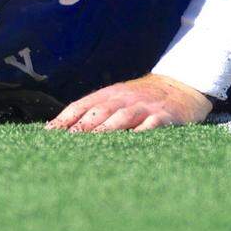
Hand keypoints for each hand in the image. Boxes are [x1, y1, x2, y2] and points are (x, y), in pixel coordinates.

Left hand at [46, 75, 212, 132]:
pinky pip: (151, 125)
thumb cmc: (143, 98)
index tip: (48, 133)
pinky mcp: (165, 117)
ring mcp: (144, 107)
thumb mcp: (118, 97)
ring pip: (122, 117)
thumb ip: (95, 110)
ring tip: (90, 144)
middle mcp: (124, 99)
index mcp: (110, 94)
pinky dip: (140, 133)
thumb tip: (62, 129)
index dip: (65, 118)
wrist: (182, 86)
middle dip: (80, 126)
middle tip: (64, 141)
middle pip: (99, 111)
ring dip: (105, 130)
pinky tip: (130, 142)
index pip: (82, 105)